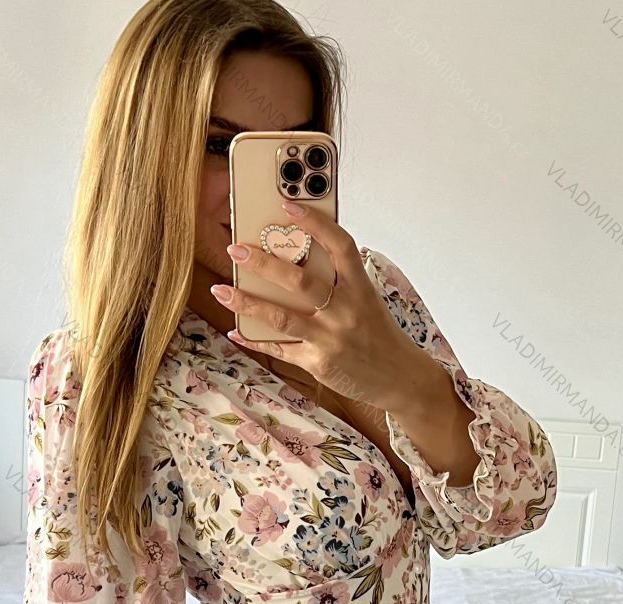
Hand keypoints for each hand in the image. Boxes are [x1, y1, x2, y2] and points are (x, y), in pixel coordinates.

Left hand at [212, 201, 423, 414]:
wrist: (401, 378)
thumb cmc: (379, 334)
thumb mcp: (368, 301)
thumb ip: (340, 282)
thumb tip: (298, 259)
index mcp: (361, 288)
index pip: (339, 246)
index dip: (315, 223)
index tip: (288, 205)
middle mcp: (345, 312)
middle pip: (300, 282)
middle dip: (264, 264)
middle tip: (236, 250)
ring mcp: (330, 339)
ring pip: (282, 318)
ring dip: (247, 302)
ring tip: (221, 289)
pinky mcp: (318, 363)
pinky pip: (280, 349)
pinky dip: (255, 339)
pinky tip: (236, 329)